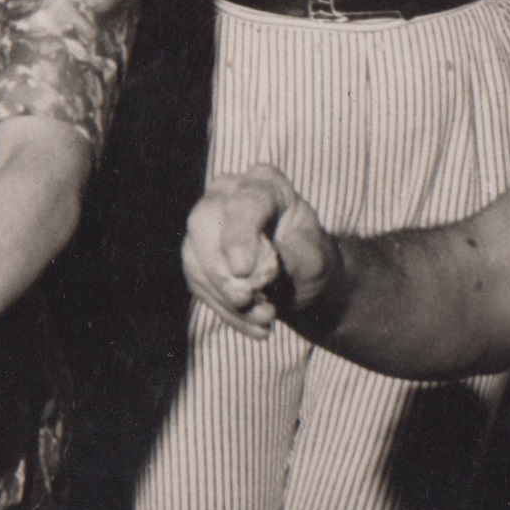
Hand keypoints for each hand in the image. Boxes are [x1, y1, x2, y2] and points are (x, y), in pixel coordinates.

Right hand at [181, 164, 338, 336]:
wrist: (301, 277)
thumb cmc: (310, 259)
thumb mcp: (315, 259)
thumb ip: (289, 259)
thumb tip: (256, 273)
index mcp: (263, 183)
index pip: (244, 205)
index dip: (238, 236)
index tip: (241, 271)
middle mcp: (226, 192)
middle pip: (204, 223)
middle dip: (221, 269)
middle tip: (247, 301)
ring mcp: (205, 220)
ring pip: (195, 256)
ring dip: (226, 297)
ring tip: (265, 320)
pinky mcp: (195, 252)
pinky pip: (197, 282)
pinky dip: (224, 310)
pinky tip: (255, 326)